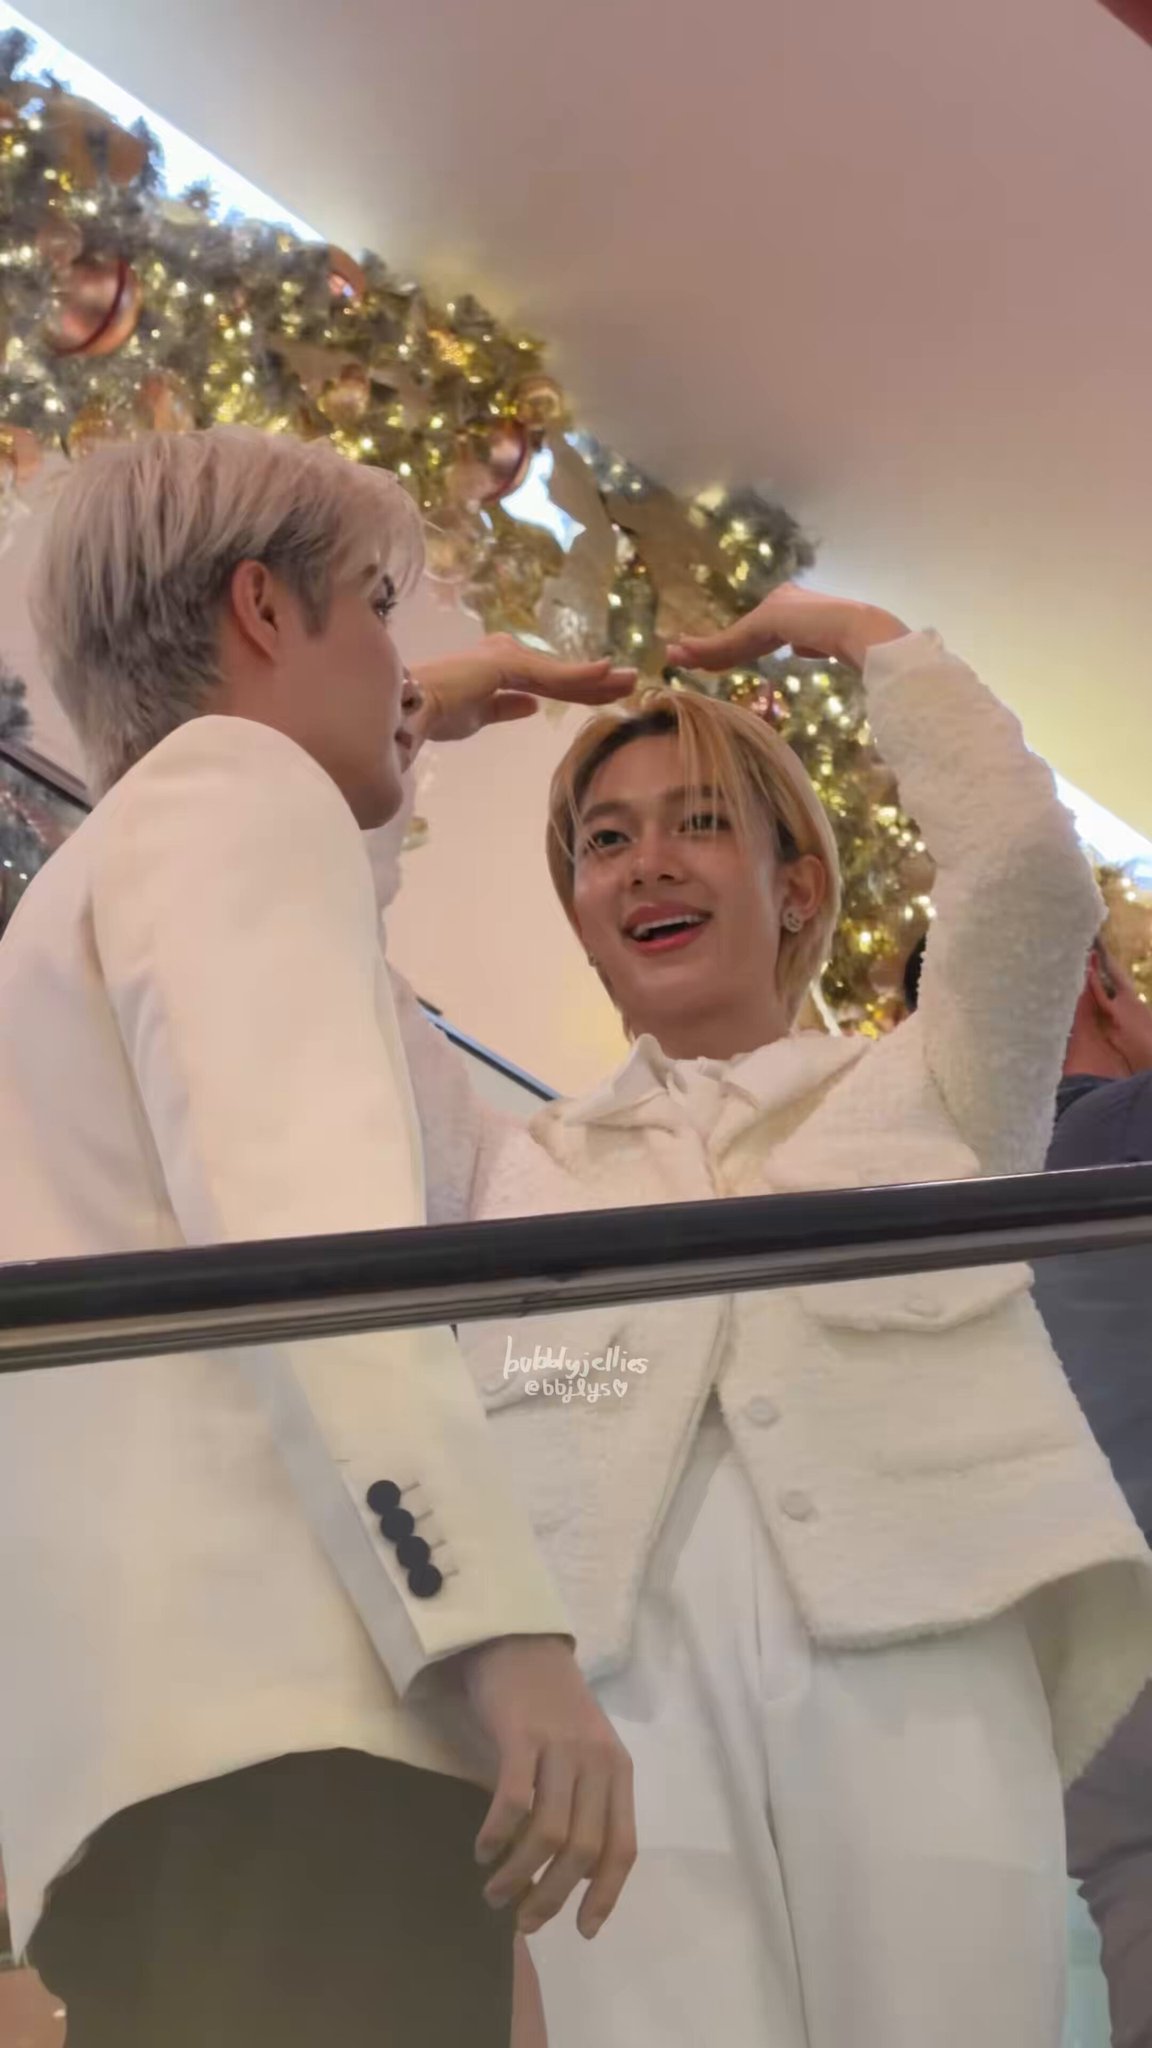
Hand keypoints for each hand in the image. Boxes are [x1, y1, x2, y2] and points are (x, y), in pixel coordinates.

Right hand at [410, 635, 635, 746]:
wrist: (405, 709)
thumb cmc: (431, 714)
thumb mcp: (477, 716)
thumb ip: (504, 708)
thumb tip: (531, 707)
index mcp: (497, 667)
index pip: (547, 683)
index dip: (578, 689)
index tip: (607, 694)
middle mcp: (505, 655)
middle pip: (559, 674)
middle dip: (596, 681)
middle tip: (631, 682)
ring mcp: (507, 657)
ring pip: (560, 674)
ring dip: (596, 679)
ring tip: (629, 680)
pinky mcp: (507, 665)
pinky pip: (550, 676)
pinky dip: (578, 676)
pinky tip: (605, 674)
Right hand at [457, 1634, 635, 1938]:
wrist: (521, 1639)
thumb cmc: (552, 1702)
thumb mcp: (587, 1751)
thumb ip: (590, 1802)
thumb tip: (579, 1873)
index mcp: (618, 1770)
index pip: (623, 1847)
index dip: (606, 1896)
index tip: (583, 1931)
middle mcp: (597, 1761)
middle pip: (583, 1850)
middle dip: (553, 1897)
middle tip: (523, 1919)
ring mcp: (560, 1747)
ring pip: (548, 1834)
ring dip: (519, 1876)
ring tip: (495, 1893)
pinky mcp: (522, 1736)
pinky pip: (513, 1801)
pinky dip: (498, 1835)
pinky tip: (482, 1848)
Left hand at [666, 583, 907, 673]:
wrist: (862, 630)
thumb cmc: (858, 644)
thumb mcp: (827, 645)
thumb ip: (810, 645)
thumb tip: (802, 650)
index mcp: (796, 608)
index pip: (757, 635)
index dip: (733, 649)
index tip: (713, 661)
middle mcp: (781, 601)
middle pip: (739, 634)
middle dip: (710, 649)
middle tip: (682, 656)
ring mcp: (772, 609)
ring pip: (731, 637)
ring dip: (700, 649)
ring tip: (674, 657)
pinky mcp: (765, 619)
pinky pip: (732, 641)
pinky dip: (708, 650)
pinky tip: (687, 655)